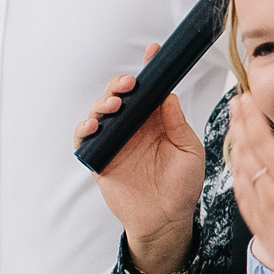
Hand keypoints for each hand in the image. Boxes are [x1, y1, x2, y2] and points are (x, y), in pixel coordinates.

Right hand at [78, 47, 202, 273]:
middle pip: (120, 96)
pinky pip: (85, 140)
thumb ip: (177, 123)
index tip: (153, 52)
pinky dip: (85, 130)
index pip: (149, 90)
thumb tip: (168, 95)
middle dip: (121, 84)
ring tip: (115, 105)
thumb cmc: (182, 186)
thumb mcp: (188, 151)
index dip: (149, 70)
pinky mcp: (99, 159)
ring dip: (104, 103)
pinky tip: (93, 126)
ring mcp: (114, 142)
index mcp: (155, 121)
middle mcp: (133, 128)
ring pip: (100, 113)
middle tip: (130, 84)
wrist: (166, 220)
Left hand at [224, 101, 273, 273]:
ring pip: (239, 171)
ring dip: (235, 145)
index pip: (263, 142)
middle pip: (246, 152)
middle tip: (236, 104)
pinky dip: (236, 174)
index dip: (251, 117)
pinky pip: (240, 194)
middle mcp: (271, 197)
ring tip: (236, 127)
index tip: (246, 99)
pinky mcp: (258, 227)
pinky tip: (238, 165)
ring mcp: (261, 213)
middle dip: (238, 123)